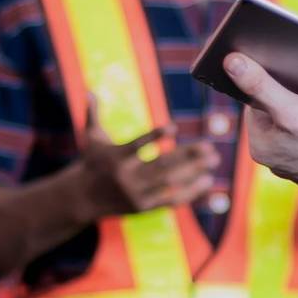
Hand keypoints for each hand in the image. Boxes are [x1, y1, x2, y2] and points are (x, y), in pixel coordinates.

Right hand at [78, 116, 217, 219]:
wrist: (83, 198)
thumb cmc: (92, 162)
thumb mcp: (91, 138)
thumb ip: (93, 114)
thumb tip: (90, 90)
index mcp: (116, 157)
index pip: (137, 145)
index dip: (154, 136)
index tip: (173, 127)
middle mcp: (127, 176)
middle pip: (162, 165)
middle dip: (188, 156)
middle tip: (210, 147)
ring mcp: (136, 194)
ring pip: (170, 182)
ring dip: (194, 172)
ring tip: (214, 161)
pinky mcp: (143, 207)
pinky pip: (170, 200)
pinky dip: (190, 192)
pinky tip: (207, 181)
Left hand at [222, 52, 297, 195]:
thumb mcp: (293, 107)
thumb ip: (260, 85)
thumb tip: (230, 63)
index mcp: (260, 147)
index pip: (254, 103)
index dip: (271, 85)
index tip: (286, 76)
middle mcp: (273, 160)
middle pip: (274, 115)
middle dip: (290, 100)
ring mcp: (295, 167)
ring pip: (294, 127)